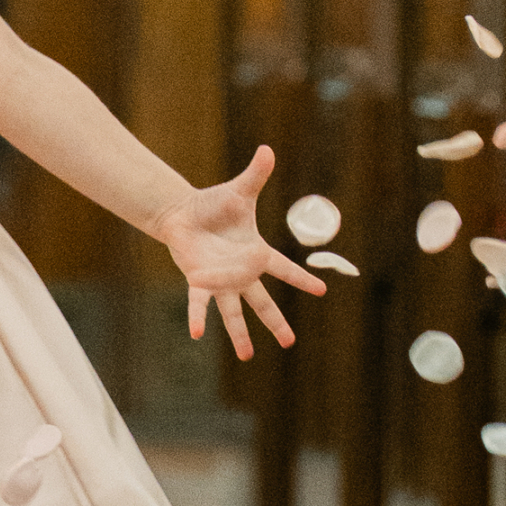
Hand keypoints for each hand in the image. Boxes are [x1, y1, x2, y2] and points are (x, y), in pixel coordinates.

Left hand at [148, 145, 327, 361]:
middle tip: (289, 342)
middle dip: (275, 322)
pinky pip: (200, 302)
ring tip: (248, 356)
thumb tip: (267, 148)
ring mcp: (220, 280)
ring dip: (240, 334)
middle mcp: (240, 273)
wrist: (183, 213)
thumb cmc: (214, 204)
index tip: (321, 290)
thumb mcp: (239, 190)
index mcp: (256, 254)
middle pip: (262, 302)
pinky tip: (197, 334)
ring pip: (233, 312)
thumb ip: (256, 174)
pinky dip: (198, 317)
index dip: (302, 279)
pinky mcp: (199, 280)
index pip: (284, 269)